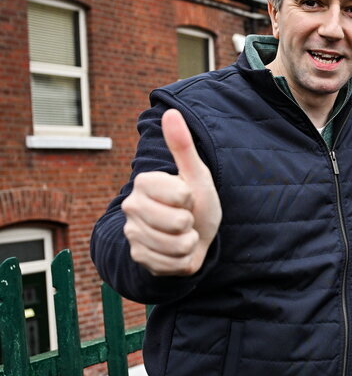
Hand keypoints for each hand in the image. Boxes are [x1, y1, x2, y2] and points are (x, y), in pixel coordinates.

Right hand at [122, 109, 221, 275]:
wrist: (191, 237)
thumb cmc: (196, 203)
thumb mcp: (196, 175)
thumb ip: (182, 146)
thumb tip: (171, 111)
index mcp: (144, 183)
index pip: (180, 195)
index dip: (191, 199)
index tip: (186, 198)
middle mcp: (131, 207)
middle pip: (178, 223)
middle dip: (191, 224)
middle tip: (185, 218)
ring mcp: (133, 234)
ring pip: (176, 245)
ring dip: (188, 243)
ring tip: (182, 234)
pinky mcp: (139, 258)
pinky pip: (173, 264)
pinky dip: (183, 260)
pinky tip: (176, 251)